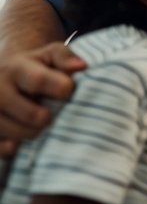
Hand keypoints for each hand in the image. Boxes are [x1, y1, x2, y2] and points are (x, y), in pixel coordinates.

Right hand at [0, 42, 86, 156]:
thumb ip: (65, 57)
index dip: (61, 89)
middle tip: (52, 113)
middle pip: (32, 114)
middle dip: (49, 116)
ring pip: (19, 133)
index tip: (68, 91)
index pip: (38, 81)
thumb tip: (81, 66)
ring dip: (35, 132)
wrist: (3, 76)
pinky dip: (15, 146)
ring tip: (38, 121)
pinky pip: (3, 149)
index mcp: (15, 69)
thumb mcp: (49, 55)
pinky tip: (20, 137)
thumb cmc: (35, 66)